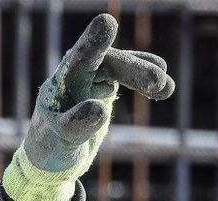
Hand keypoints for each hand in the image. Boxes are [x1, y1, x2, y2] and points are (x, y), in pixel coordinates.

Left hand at [2, 13, 174, 200]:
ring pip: (122, 68)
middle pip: (110, 62)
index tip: (107, 23)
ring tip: (167, 88)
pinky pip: (127, 77)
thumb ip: (76, 124)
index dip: (94, 41)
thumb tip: (100, 108)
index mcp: (61, 82)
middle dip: (134, 69)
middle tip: (158, 83)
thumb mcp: (60, 141)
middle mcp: (77, 74)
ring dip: (144, 74)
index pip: (79, 58)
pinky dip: (145, 80)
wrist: (52, 159)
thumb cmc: (50, 149)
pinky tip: (164, 85)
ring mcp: (92, 80)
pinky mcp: (104, 89)